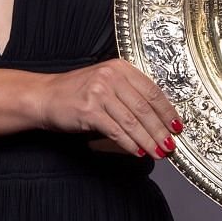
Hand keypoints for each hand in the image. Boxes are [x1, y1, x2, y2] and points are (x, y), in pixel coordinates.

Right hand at [33, 59, 183, 157]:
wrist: (44, 96)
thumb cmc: (76, 93)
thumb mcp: (105, 84)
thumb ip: (129, 94)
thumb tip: (158, 120)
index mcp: (119, 68)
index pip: (152, 90)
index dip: (167, 111)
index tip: (177, 127)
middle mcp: (110, 76)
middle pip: (145, 108)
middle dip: (160, 130)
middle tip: (170, 145)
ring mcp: (99, 92)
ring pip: (133, 121)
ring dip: (148, 140)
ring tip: (158, 152)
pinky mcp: (89, 110)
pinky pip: (116, 131)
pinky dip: (130, 144)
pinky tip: (138, 152)